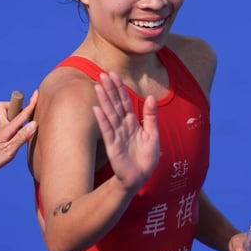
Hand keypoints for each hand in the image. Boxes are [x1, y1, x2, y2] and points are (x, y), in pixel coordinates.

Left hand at [0, 91, 38, 180]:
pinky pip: (2, 126)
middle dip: (14, 106)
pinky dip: (9, 126)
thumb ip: (22, 137)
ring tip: (20, 125)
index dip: (30, 104)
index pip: (21, 114)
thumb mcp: (9, 151)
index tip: (37, 92)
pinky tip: (14, 136)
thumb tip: (34, 123)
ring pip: (1, 116)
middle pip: (3, 107)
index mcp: (5, 129)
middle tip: (23, 115)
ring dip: (10, 115)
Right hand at [92, 72, 159, 191]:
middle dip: (110, 89)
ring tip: (98, 85)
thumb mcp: (153, 135)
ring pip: (110, 114)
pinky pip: (108, 131)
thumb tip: (151, 97)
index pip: (125, 101)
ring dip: (104, 100)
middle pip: (116, 104)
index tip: (114, 74)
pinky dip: (103, 120)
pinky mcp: (113, 146)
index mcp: (132, 122)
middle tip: (103, 73)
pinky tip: (97, 109)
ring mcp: (117, 135)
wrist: (140, 177)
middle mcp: (122, 126)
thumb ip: (151, 116)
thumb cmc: (145, 158)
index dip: (120, 88)